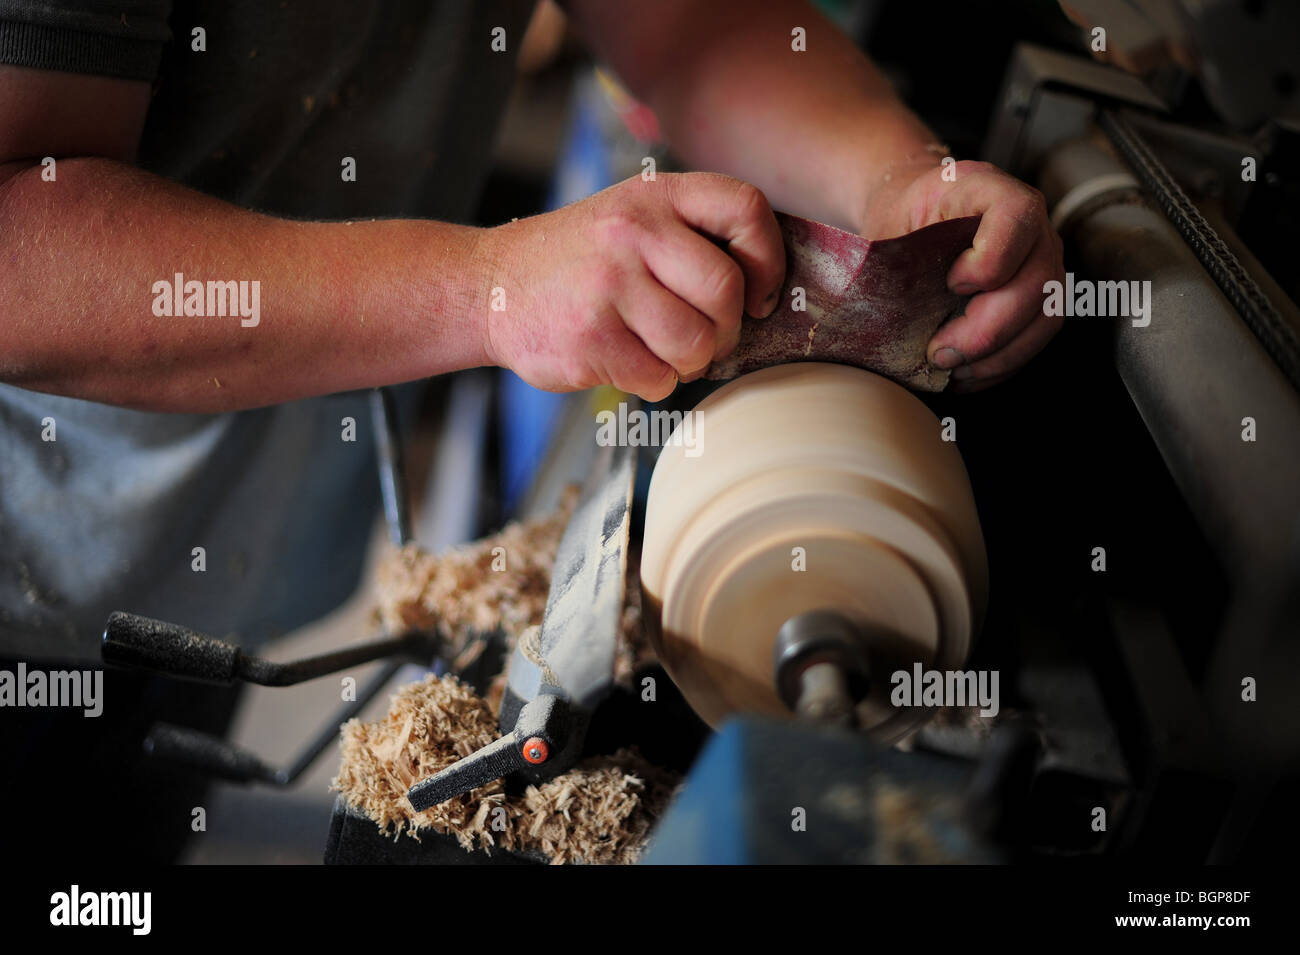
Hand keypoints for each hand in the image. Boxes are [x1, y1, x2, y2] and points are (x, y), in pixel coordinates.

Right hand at [478, 172, 785, 400]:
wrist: (489, 287)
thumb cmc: (577, 260)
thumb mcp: (631, 216)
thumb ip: (691, 233)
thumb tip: (765, 285)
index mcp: (653, 196)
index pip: (745, 208)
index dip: (767, 258)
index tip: (757, 292)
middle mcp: (633, 232)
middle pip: (726, 291)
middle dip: (725, 329)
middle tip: (703, 336)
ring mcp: (610, 285)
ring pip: (696, 343)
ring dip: (690, 361)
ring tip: (662, 350)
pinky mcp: (591, 339)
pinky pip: (659, 378)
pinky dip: (653, 381)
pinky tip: (626, 360)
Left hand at [870, 159, 1065, 391]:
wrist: (916, 217)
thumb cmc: (901, 225)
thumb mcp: (888, 231)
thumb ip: (892, 266)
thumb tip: (886, 318)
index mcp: (988, 189)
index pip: (1016, 218)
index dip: (989, 262)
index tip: (950, 284)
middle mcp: (1031, 222)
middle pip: (1036, 281)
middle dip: (986, 331)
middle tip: (940, 354)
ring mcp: (1043, 259)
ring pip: (1046, 316)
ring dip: (998, 355)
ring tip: (951, 370)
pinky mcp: (1043, 294)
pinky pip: (1038, 336)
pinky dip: (1002, 363)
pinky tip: (966, 373)